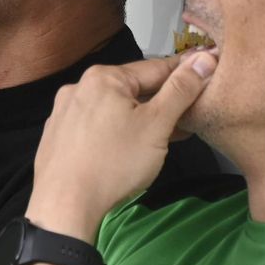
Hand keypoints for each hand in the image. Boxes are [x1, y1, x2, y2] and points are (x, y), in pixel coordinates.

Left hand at [25, 50, 217, 242]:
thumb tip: (204, 58)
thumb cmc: (114, 163)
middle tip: (190, 114)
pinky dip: (117, 132)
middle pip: (132, 89)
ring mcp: (64, 114)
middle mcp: (78, 88)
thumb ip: (181, 90)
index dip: (185, 73)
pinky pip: (95, 127)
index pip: (155, 68)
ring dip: (141, 118)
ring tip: (166, 134)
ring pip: (113, 109)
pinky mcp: (58, 138)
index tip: (207, 75)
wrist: (65, 206)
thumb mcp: (157, 124)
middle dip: (162, 101)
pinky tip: (130, 148)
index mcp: (102, 77)